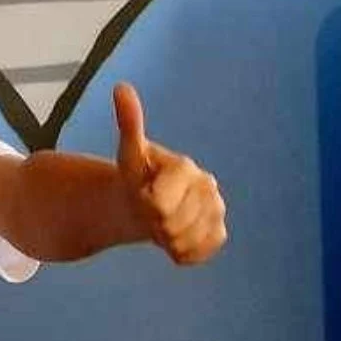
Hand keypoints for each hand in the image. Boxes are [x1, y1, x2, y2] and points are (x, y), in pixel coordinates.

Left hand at [114, 83, 226, 265]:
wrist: (145, 202)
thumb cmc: (136, 175)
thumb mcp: (128, 153)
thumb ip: (129, 122)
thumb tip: (120, 86)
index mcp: (187, 166)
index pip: (160, 204)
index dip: (145, 205)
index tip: (144, 193)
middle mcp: (209, 186)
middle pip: (172, 225)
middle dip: (155, 223)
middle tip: (151, 209)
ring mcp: (217, 210)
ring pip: (184, 241)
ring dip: (166, 239)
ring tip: (162, 221)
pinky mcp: (219, 232)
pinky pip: (199, 253)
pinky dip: (181, 253)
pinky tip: (174, 237)